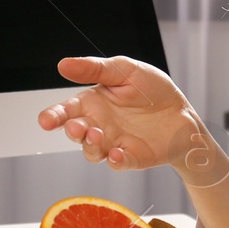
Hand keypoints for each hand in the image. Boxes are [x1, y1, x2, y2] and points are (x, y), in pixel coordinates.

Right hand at [38, 56, 209, 175]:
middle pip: (75, 133)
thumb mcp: (125, 70)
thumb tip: (63, 64)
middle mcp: (98, 125)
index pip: (66, 110)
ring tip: (96, 134)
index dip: (53, 116)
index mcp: (93, 103)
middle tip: (76, 127)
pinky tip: (117, 152)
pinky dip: (115, 160)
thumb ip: (95, 69)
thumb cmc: (153, 90)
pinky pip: (118, 163)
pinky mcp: (131, 158)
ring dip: (90, 146)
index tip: (45, 120)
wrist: (183, 112)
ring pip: (91, 151)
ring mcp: (113, 143)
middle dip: (72, 131)